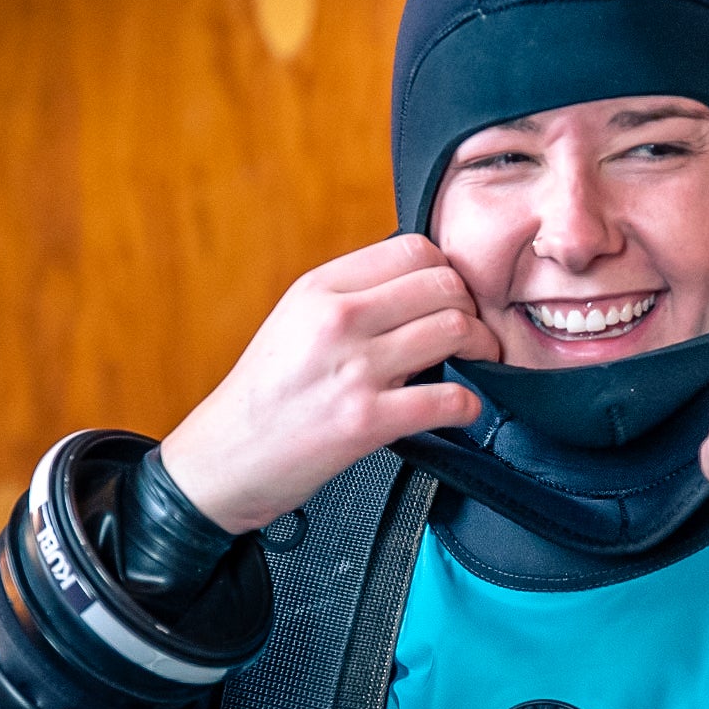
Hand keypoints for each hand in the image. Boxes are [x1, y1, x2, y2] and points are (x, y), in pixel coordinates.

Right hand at [162, 235, 501, 532]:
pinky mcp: (366, 421)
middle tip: (474, 332)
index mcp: (320, 288)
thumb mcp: (295, 321)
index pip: (414, 250)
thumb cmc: (266, 395)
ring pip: (455, 330)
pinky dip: (469, 405)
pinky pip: (448, 399)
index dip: (448, 271)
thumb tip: (421, 283)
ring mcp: (353, 369)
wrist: (226, 458)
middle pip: (444, 284)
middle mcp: (337, 320)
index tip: (452, 296)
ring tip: (477, 363)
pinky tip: (462, 409)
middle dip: (473, 307)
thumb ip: (351, 296)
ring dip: (482, 348)